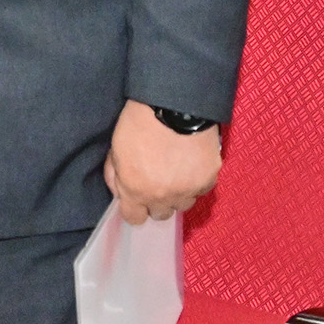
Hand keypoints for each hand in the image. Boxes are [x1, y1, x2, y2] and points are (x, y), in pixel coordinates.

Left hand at [106, 102, 221, 223]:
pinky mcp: (208, 179)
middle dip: (156, 200)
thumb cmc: (138, 122)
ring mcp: (188, 190)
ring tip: (175, 170)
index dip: (134, 208)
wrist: (173, 105)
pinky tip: (190, 163)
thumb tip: (120, 192)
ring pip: (183, 204)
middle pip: (160, 214)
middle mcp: (163, 197)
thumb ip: (116, 175)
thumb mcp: (115, 148)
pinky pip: (201, 189)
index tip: (136, 197)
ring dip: (178, 193)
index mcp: (136, 190)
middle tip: (156, 180)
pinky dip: (196, 181)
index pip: (134, 218)